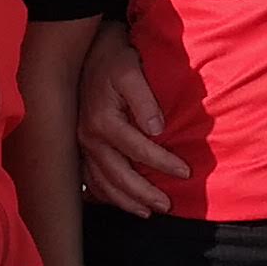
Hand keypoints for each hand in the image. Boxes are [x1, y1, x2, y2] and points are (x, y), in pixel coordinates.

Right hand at [77, 23, 184, 213]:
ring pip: (102, 182)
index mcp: (103, 122)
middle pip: (118, 175)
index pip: (138, 150)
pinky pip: (89, 178)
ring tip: (146, 212)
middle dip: (143, 194)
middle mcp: (89, 138)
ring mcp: (82, 145)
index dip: (163, 163)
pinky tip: (119, 202)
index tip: (185, 172)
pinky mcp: (80, 147)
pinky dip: (104, 194)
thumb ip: (145, 101)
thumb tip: (157, 130)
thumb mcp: (132, 72)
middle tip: (166, 205)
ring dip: (125, 200)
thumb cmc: (115, 62)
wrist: (88, 53)